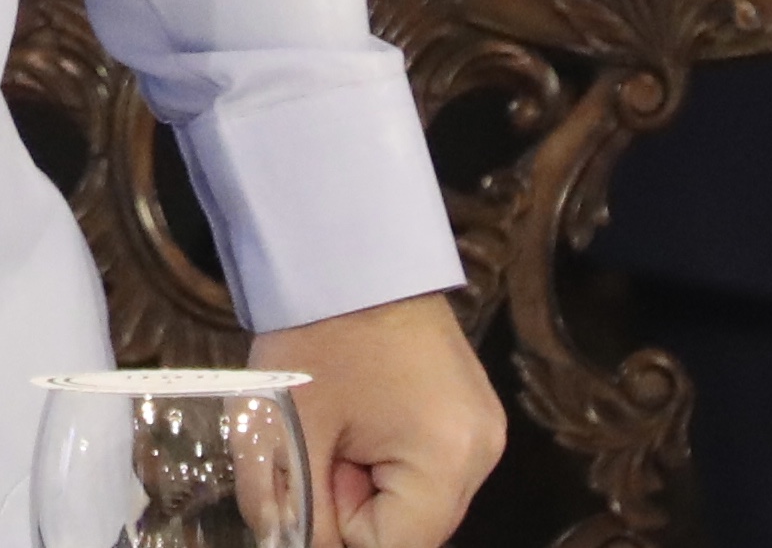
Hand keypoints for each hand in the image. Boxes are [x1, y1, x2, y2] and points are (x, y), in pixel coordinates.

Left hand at [253, 291, 504, 547]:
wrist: (348, 252)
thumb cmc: (315, 333)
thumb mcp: (286, 428)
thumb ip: (290, 506)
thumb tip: (292, 546)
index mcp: (447, 461)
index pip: (394, 547)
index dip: (340, 527)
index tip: (313, 476)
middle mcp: (482, 455)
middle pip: (413, 528)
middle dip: (354, 503)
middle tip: (322, 441)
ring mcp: (484, 433)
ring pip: (417, 499)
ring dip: (369, 480)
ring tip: (340, 421)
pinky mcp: (472, 414)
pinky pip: (427, 465)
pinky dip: (388, 456)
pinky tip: (363, 412)